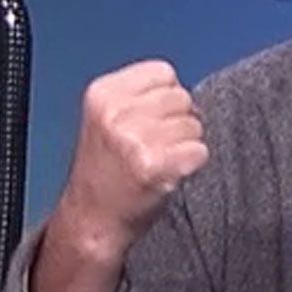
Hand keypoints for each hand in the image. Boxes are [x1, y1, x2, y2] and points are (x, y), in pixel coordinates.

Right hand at [54, 60, 209, 260]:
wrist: (91, 219)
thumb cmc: (106, 169)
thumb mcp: (108, 118)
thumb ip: (141, 96)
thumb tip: (188, 92)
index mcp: (103, 93)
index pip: (164, 72)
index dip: (167, 95)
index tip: (152, 119)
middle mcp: (116, 113)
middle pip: (182, 97)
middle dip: (178, 120)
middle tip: (157, 145)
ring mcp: (135, 139)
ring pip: (194, 124)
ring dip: (186, 144)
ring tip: (160, 160)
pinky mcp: (154, 166)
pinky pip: (200, 151)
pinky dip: (192, 164)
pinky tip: (168, 173)